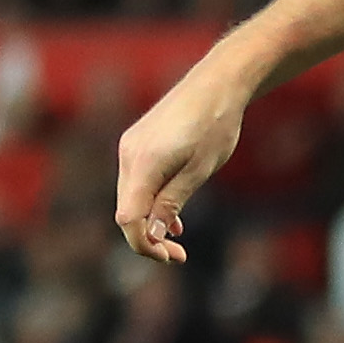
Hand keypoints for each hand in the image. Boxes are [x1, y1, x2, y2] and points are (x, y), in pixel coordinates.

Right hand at [115, 64, 249, 263]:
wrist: (216, 84)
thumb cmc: (215, 125)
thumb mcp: (199, 170)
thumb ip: (172, 203)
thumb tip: (153, 235)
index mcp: (143, 164)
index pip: (128, 218)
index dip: (144, 245)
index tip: (171, 258)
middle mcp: (128, 155)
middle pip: (127, 210)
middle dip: (148, 238)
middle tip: (179, 256)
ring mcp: (131, 147)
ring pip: (132, 197)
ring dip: (150, 221)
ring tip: (179, 241)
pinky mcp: (138, 143)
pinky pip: (138, 181)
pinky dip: (151, 202)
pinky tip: (174, 220)